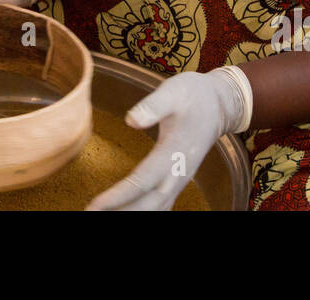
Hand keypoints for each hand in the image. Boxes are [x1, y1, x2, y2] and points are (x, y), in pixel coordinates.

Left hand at [88, 68, 250, 210]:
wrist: (219, 104)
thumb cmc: (193, 96)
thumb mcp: (173, 92)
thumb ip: (153, 106)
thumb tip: (131, 119)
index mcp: (173, 152)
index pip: (142, 181)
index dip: (118, 196)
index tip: (95, 205)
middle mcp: (178, 173)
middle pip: (148, 204)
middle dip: (121, 213)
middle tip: (90, 215)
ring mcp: (180, 179)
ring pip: (155, 208)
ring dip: (131, 215)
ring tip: (103, 218)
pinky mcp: (178, 180)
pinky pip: (161, 205)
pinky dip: (144, 212)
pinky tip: (126, 213)